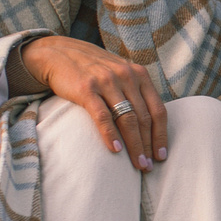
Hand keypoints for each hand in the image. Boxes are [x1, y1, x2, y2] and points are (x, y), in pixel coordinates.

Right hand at [19, 35, 167, 168]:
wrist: (59, 54)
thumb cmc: (93, 70)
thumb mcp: (120, 74)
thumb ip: (136, 92)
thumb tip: (151, 124)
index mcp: (139, 75)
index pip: (158, 110)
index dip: (161, 135)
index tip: (161, 155)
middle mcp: (126, 76)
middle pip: (144, 118)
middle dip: (148, 145)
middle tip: (148, 166)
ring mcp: (107, 81)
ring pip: (127, 119)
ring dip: (134, 145)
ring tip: (137, 163)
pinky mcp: (87, 89)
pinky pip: (103, 116)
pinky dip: (111, 135)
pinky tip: (116, 150)